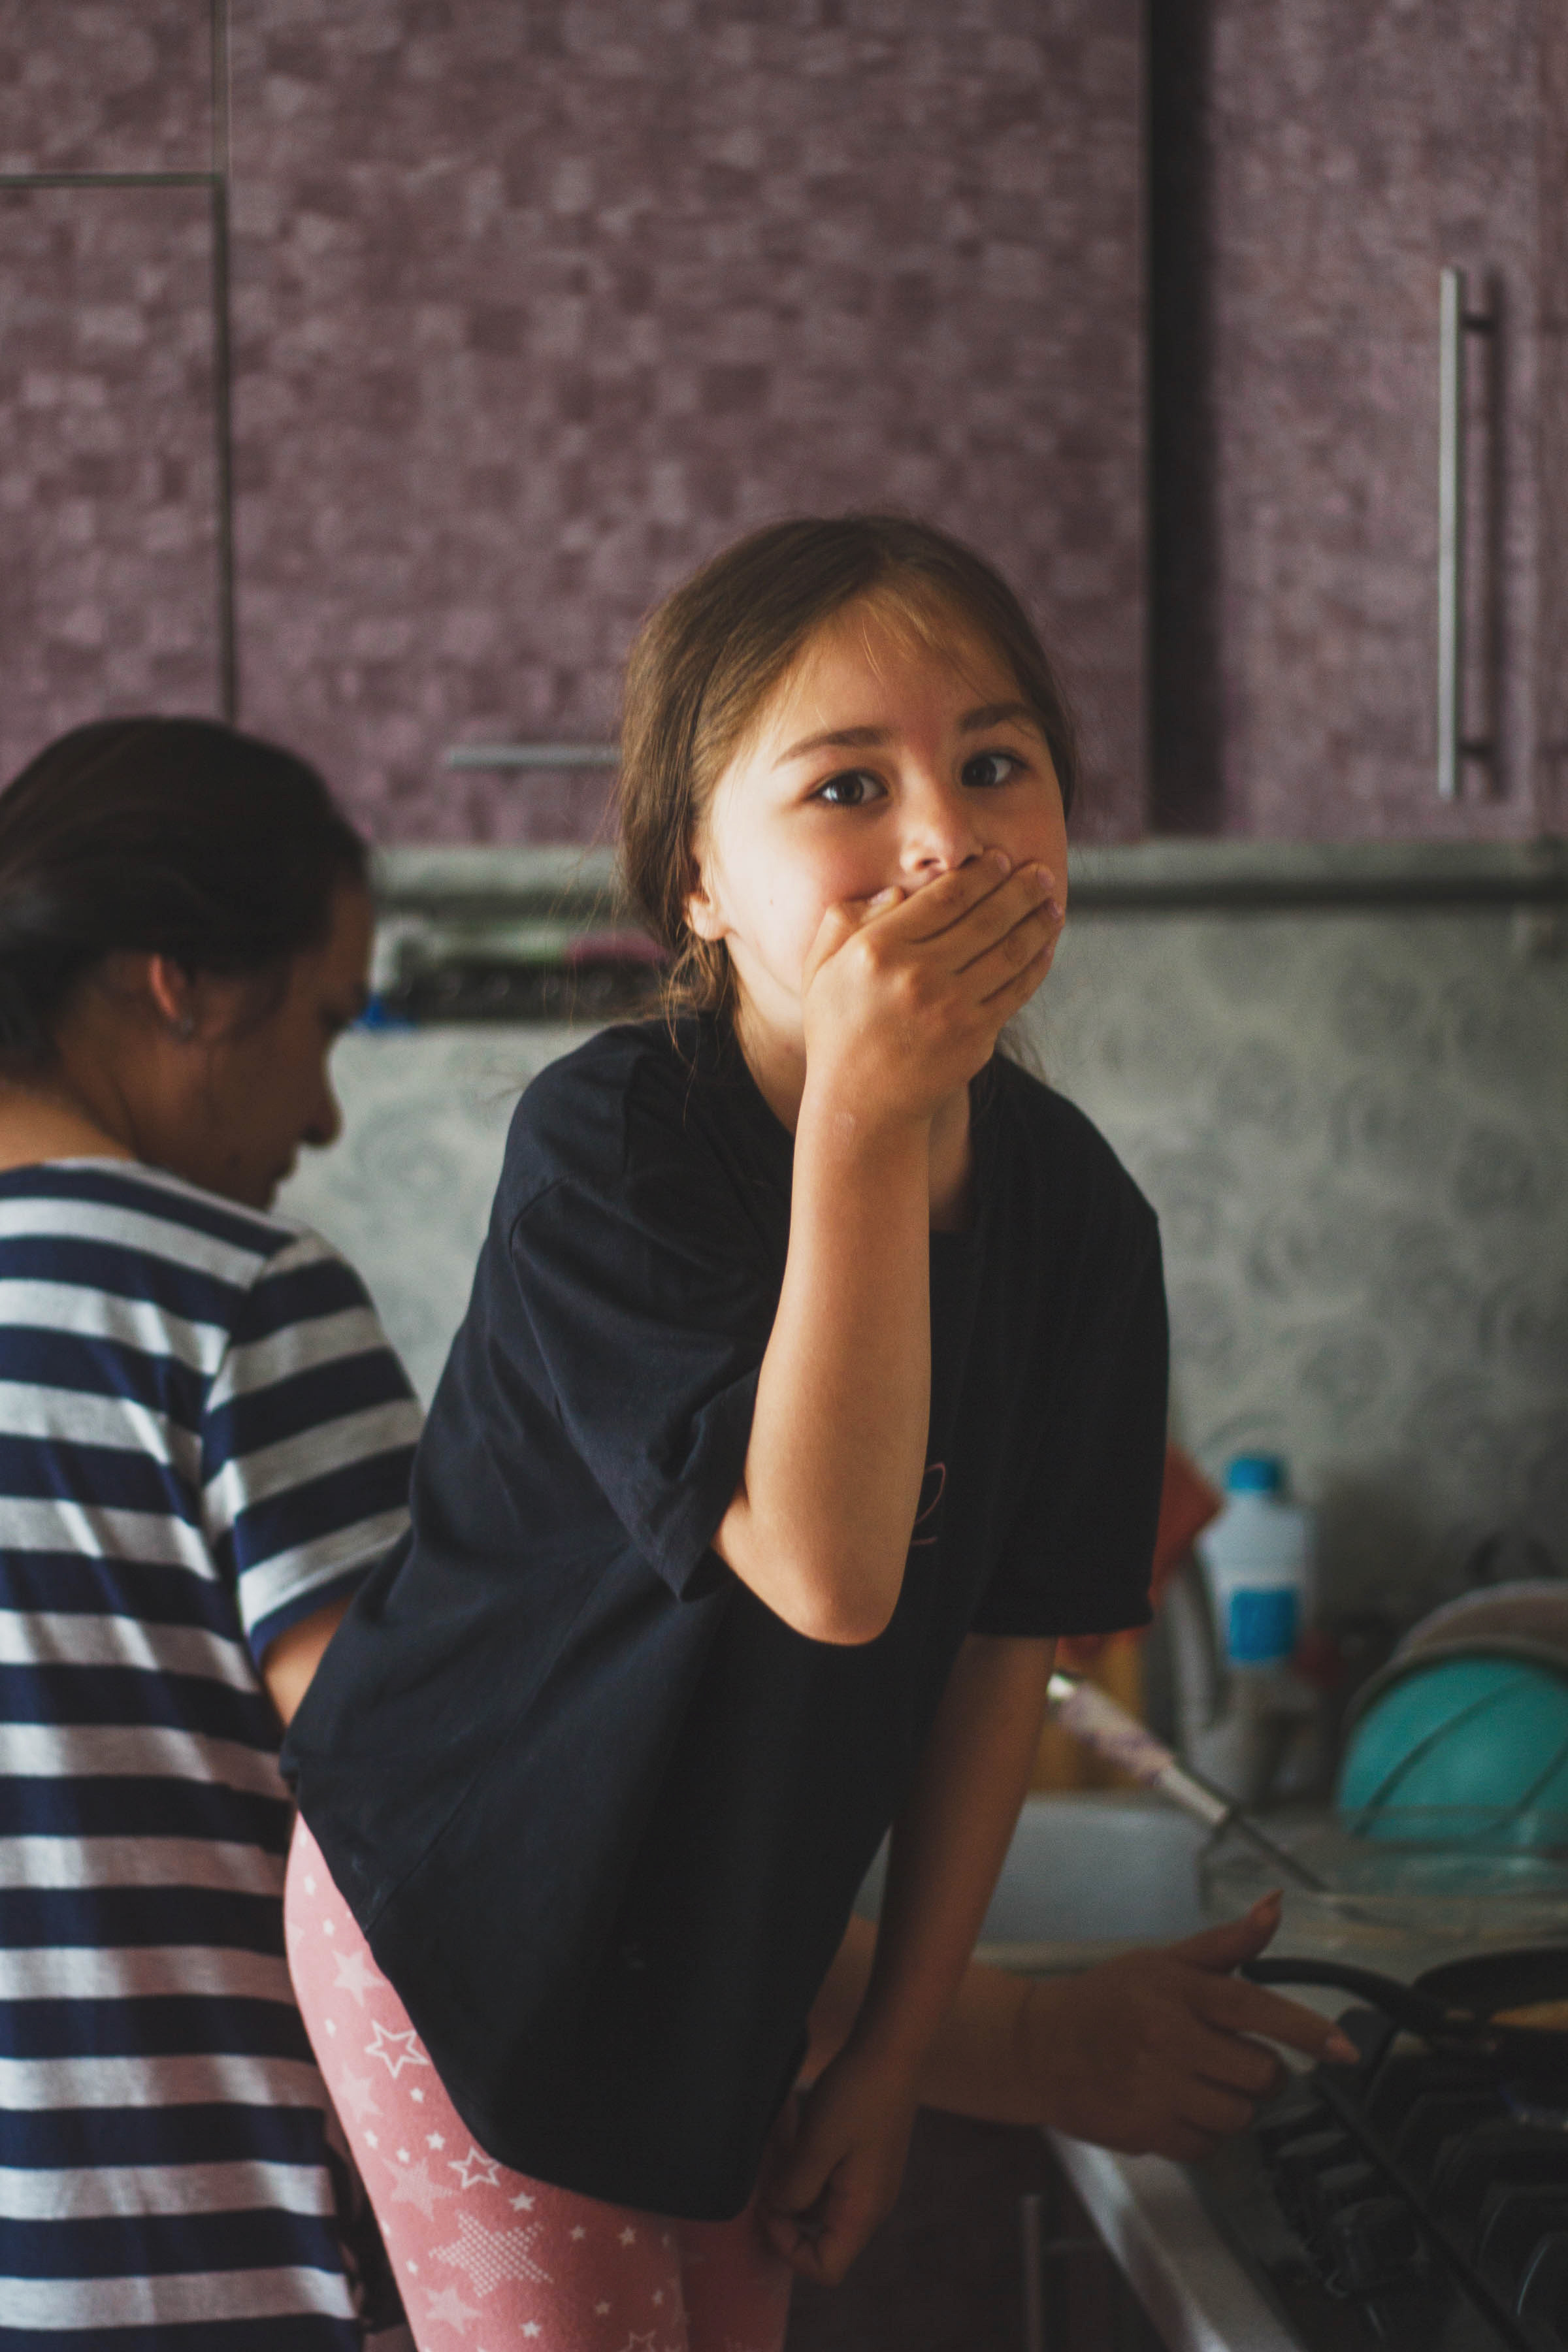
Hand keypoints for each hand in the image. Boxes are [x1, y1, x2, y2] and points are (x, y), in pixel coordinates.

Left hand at [760, 2044, 919, 2285]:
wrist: (892, 2048)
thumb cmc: (856, 2096)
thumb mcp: (816, 2144)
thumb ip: (794, 2188)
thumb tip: (780, 2209)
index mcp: (862, 2211)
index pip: (826, 2268)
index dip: (788, 2250)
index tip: (769, 2206)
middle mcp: (871, 2204)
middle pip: (821, 2234)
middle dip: (786, 2208)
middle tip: (764, 2170)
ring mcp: (871, 2180)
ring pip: (821, 2201)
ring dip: (793, 2179)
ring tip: (774, 2140)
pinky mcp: (867, 2157)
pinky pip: (830, 2175)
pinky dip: (807, 2161)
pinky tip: (791, 2125)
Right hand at [801, 853, 1061, 1124]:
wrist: (861, 1104)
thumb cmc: (839, 1029)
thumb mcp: (821, 968)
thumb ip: (845, 918)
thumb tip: (898, 891)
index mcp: (878, 950)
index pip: (944, 897)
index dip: (980, 874)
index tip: (999, 859)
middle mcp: (917, 975)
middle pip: (985, 916)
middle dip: (1020, 888)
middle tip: (1040, 872)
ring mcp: (951, 1007)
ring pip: (1009, 949)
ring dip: (1038, 920)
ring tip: (1053, 902)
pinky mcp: (976, 1035)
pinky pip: (1017, 988)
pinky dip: (1037, 962)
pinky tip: (1047, 944)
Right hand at [1024, 1896, 1359, 2161]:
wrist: (1038, 2044)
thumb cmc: (1108, 1999)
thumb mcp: (1165, 1961)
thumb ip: (1228, 1943)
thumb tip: (1276, 1904)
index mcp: (1179, 1990)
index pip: (1255, 2008)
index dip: (1305, 2028)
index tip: (1344, 2049)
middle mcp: (1169, 2037)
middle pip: (1260, 2074)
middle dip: (1260, 2072)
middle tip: (1233, 2058)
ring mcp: (1157, 2087)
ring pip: (1237, 2115)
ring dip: (1229, 2104)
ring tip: (1196, 2081)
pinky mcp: (1146, 2130)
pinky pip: (1207, 2147)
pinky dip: (1201, 2133)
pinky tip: (1176, 2106)